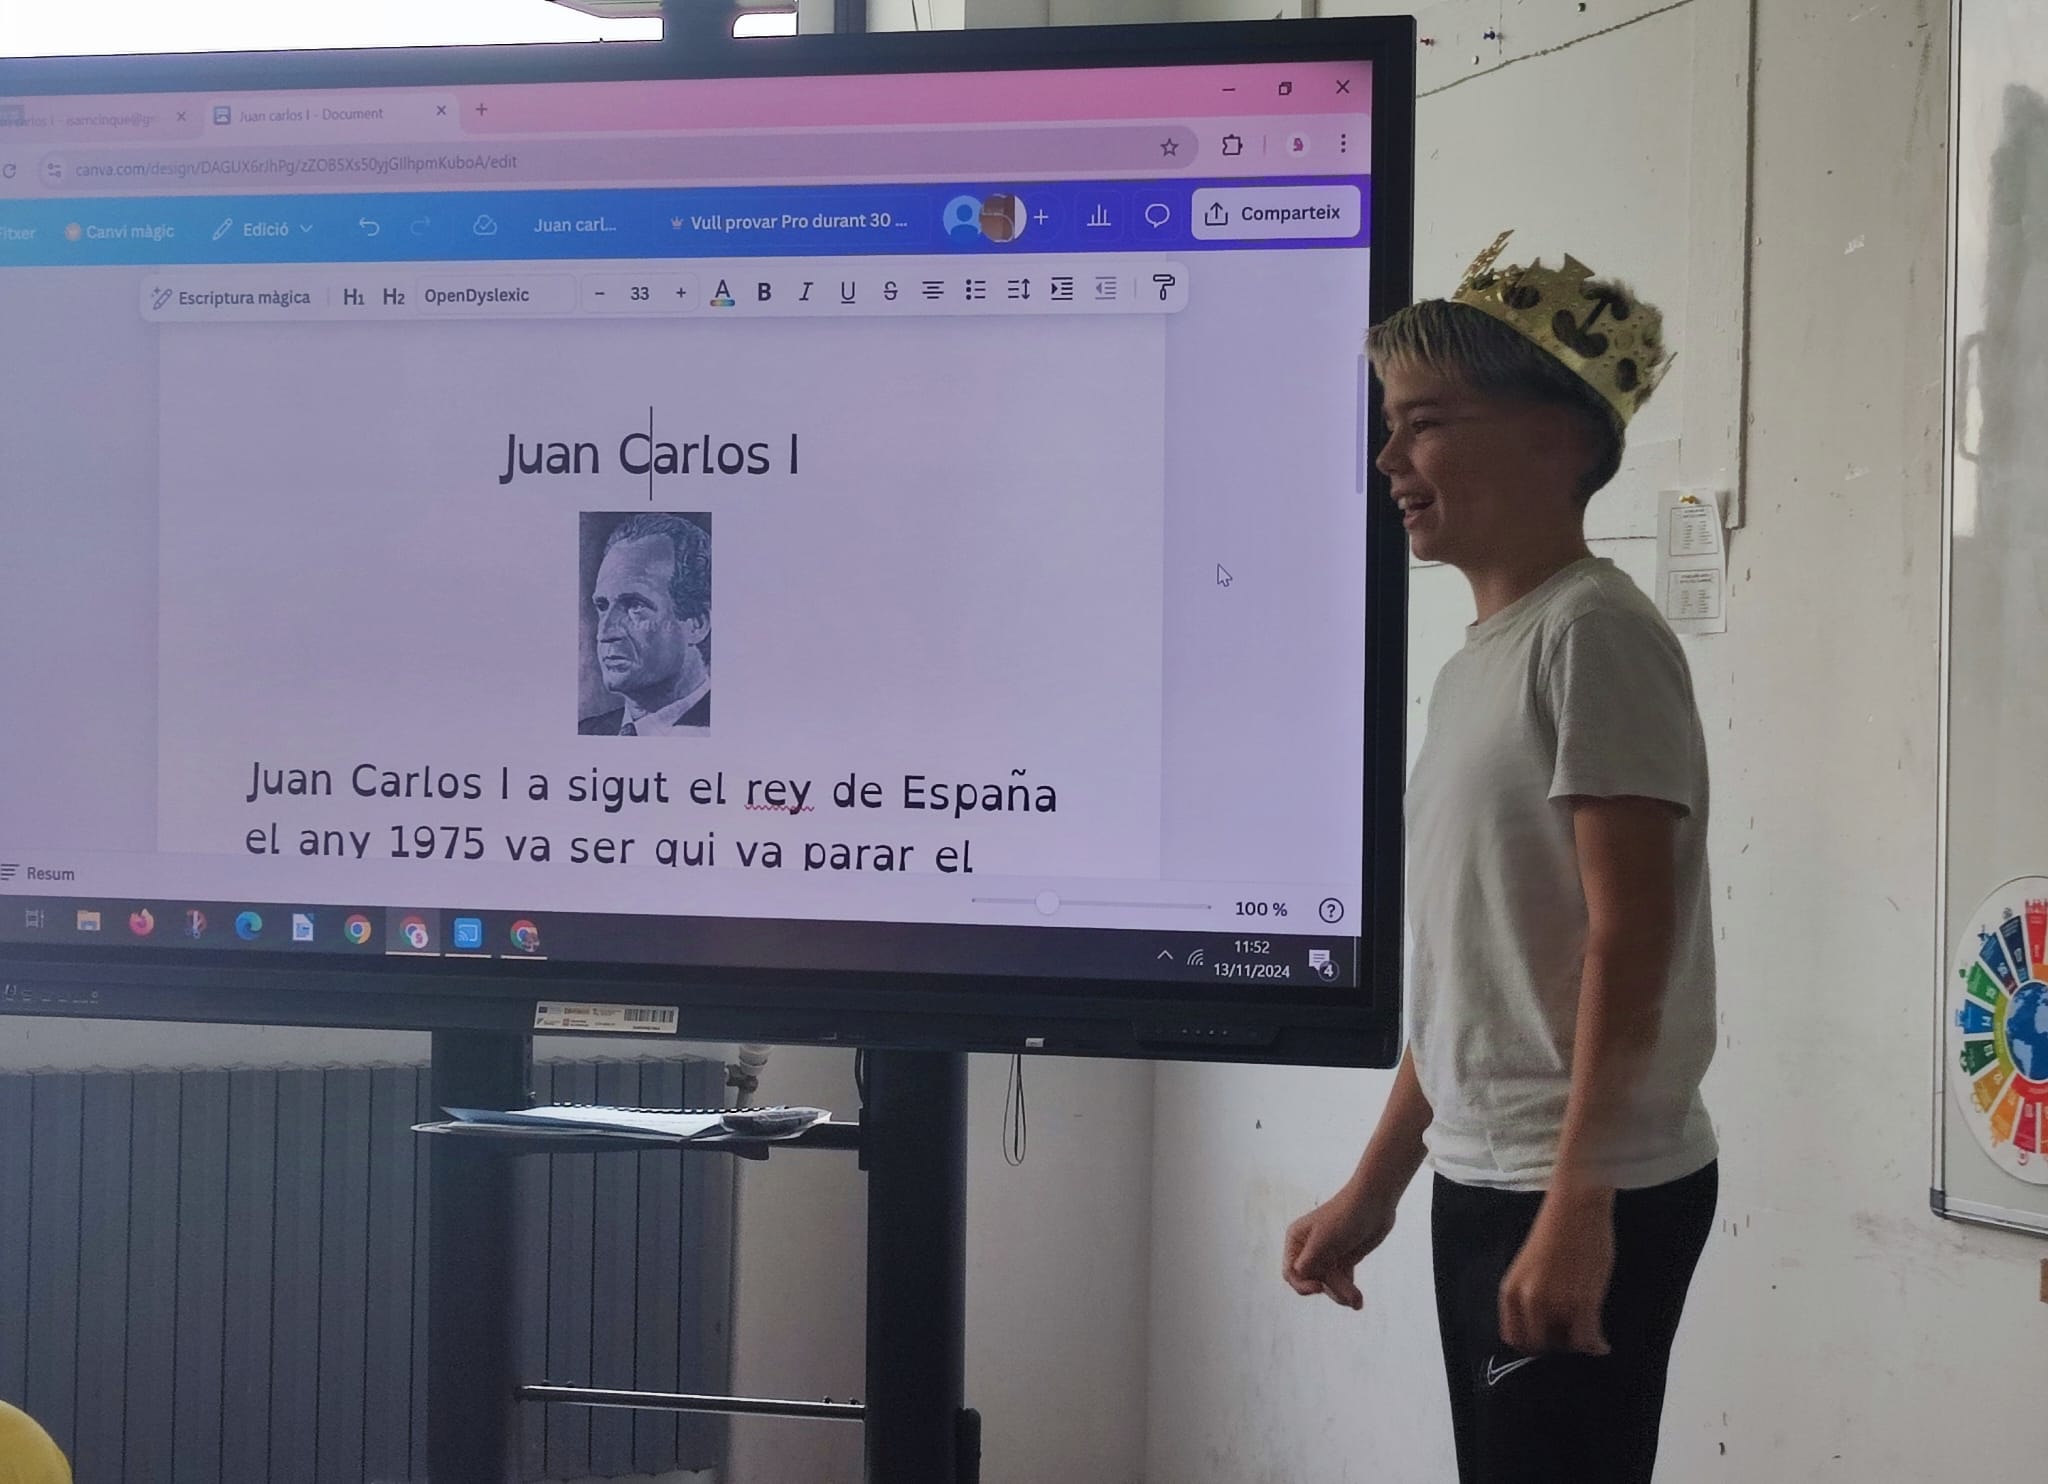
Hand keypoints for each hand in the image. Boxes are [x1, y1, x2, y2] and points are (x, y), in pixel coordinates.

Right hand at [1283, 1187, 1395, 1309]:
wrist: (1375, 1202)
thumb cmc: (1345, 1216)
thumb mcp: (1323, 1240)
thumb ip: (1309, 1262)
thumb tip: (1297, 1277)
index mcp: (1297, 1240)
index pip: (1291, 1273)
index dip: (1303, 1285)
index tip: (1320, 1287)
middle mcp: (1309, 1249)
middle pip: (1313, 1281)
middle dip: (1331, 1290)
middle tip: (1352, 1296)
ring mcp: (1327, 1255)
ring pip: (1329, 1285)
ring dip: (1342, 1294)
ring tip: (1358, 1301)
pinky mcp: (1344, 1259)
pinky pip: (1342, 1282)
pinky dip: (1349, 1291)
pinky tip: (1358, 1300)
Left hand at [1498, 1193, 1614, 1354]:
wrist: (1575, 1207)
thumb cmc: (1553, 1231)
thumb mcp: (1528, 1269)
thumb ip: (1531, 1297)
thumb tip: (1543, 1324)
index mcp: (1510, 1291)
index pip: (1514, 1337)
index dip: (1532, 1343)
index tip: (1546, 1341)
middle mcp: (1528, 1301)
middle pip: (1539, 1345)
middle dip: (1555, 1345)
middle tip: (1570, 1337)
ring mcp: (1556, 1304)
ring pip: (1567, 1344)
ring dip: (1577, 1344)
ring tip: (1587, 1336)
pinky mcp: (1583, 1302)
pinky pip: (1588, 1339)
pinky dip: (1596, 1345)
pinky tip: (1601, 1344)